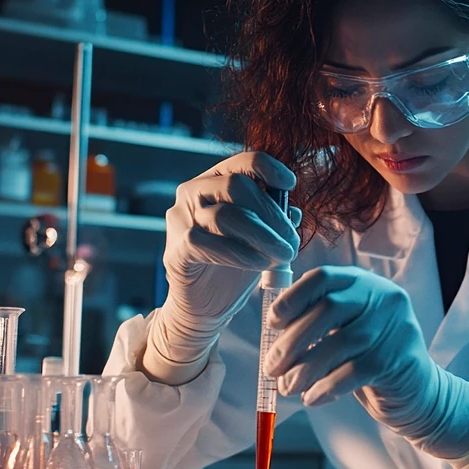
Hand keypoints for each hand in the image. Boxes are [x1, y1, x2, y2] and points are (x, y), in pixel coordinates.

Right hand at [144, 152, 300, 381]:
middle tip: (292, 241)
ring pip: (224, 215)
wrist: (204, 306)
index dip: (269, 168)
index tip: (290, 185)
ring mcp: (180, 220)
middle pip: (235, 186)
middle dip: (271, 214)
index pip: (242, 162)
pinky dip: (240, 254)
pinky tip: (259, 265)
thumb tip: (293, 212)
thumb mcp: (260, 239)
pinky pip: (207, 244)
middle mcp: (192, 193)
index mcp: (214, 182)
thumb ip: (274, 221)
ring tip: (283, 255)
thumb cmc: (233, 266)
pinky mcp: (175, 250)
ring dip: (262, 236)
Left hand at [265, 266, 468, 459]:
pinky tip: (312, 397)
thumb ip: (317, 322)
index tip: (272, 324)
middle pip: (328, 310)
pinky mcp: (399, 360)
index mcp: (364, 283)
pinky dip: (325, 387)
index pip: (323, 277)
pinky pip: (352, 373)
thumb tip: (272, 335)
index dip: (292, 298)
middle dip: (292, 341)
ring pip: (339, 344)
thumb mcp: (347, 330)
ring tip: (287, 387)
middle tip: (272, 367)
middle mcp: (382, 298)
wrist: (418, 394)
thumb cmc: (370, 359)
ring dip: (304, 369)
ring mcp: (395, 327)